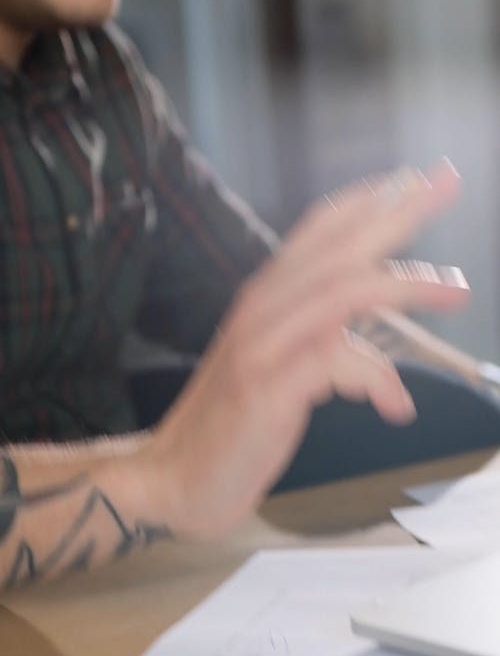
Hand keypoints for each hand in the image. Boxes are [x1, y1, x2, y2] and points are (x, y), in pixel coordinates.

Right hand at [147, 160, 468, 537]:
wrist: (174, 477)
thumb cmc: (230, 423)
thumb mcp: (272, 367)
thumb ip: (312, 338)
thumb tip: (363, 343)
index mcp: (264, 299)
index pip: (318, 231)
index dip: (367, 199)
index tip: (415, 178)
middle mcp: (261, 310)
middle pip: (337, 246)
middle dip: (398, 212)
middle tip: (446, 181)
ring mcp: (261, 348)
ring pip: (341, 291)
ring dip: (405, 284)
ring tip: (457, 290)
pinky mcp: (267, 390)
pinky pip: (335, 362)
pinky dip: (376, 379)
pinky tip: (394, 407)